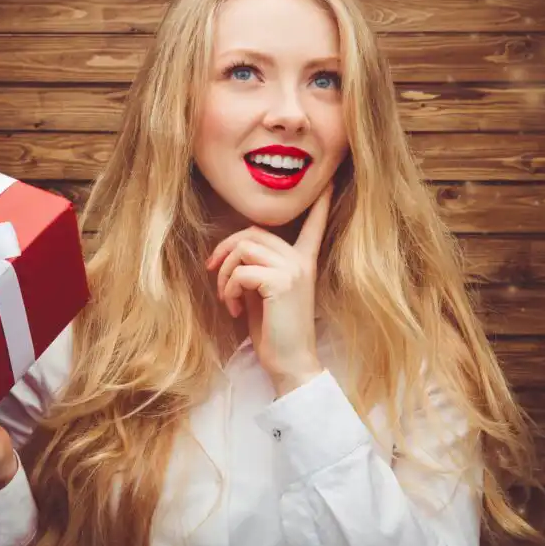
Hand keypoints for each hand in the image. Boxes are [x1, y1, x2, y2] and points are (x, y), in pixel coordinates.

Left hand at [205, 183, 332, 395]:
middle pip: (253, 231)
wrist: (290, 363)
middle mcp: (301, 261)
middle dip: (225, 250)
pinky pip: (241, 271)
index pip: (313, 225)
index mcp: (302, 261)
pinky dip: (227, 289)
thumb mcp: (262, 293)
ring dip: (224, 273)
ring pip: (244, 247)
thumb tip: (232, 252)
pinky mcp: (281, 282)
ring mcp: (293, 270)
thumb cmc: (274, 332)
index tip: (330, 182)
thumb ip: (254, 268)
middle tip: (214, 272)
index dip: (320, 204)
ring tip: (225, 296)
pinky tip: (232, 308)